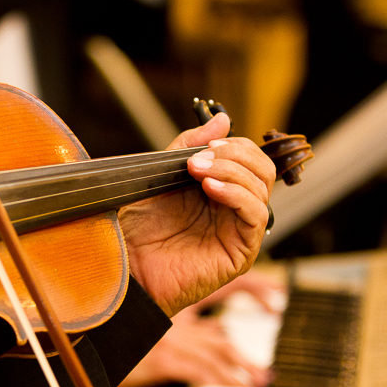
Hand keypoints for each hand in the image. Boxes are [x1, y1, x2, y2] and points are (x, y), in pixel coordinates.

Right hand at [114, 273, 279, 386]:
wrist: (85, 347)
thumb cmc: (114, 337)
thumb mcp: (152, 325)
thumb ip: (185, 327)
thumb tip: (221, 332)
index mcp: (174, 303)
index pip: (222, 289)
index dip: (254, 289)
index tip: (276, 299)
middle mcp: (174, 318)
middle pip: (223, 333)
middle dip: (248, 353)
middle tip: (269, 372)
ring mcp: (167, 339)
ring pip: (217, 351)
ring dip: (243, 369)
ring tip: (260, 383)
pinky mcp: (160, 360)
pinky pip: (199, 371)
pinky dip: (221, 380)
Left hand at [119, 113, 275, 316]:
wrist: (124, 268)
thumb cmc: (137, 229)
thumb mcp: (160, 174)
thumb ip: (188, 146)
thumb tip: (223, 119)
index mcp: (218, 190)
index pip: (248, 157)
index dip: (233, 145)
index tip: (205, 145)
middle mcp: (233, 209)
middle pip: (262, 168)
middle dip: (235, 154)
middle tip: (200, 158)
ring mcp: (238, 231)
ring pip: (262, 188)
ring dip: (231, 171)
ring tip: (198, 172)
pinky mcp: (240, 253)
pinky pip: (256, 216)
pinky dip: (238, 195)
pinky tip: (211, 189)